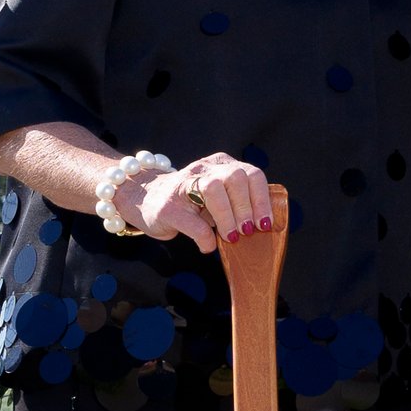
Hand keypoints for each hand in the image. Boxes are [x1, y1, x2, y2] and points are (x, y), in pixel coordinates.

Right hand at [120, 152, 270, 254]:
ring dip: (228, 218)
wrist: (144, 198)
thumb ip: (237, 203)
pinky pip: (193, 222)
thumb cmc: (189, 202)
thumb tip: (263, 227)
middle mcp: (204, 169)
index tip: (266, 223)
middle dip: (246, 207)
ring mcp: (183, 185)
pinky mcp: (168, 207)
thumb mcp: (217, 196)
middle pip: (235, 177)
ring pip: (214, 190)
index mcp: (221, 165)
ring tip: (231, 237)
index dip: (262, 199)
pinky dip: (205, 238)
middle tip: (248, 231)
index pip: (251, 173)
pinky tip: (208, 246)